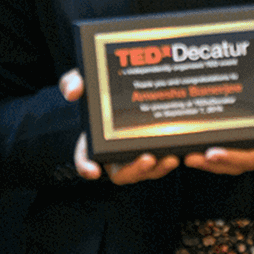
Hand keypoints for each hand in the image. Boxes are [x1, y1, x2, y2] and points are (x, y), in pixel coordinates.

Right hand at [59, 68, 179, 184]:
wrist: (127, 83)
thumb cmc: (103, 90)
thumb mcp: (86, 81)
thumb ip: (74, 82)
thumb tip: (72, 91)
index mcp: (95, 140)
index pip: (85, 158)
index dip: (86, 167)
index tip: (92, 171)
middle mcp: (115, 152)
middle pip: (121, 172)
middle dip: (135, 170)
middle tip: (146, 159)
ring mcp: (136, 152)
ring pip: (145, 171)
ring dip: (158, 168)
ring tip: (171, 157)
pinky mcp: (156, 148)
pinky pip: (163, 161)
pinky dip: (171, 159)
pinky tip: (181, 150)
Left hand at [185, 56, 253, 174]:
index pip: (252, 156)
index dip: (233, 158)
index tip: (213, 154)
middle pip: (233, 160)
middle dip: (212, 162)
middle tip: (192, 157)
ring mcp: (246, 133)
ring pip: (224, 153)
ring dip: (204, 157)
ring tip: (186, 153)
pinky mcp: (236, 123)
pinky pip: (219, 136)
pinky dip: (205, 140)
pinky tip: (190, 136)